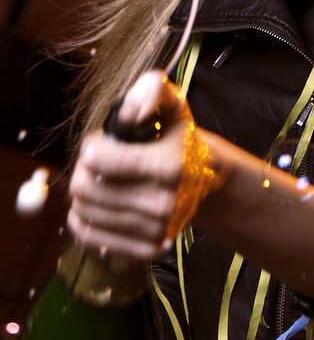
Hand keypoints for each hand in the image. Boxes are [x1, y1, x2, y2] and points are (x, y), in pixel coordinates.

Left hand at [68, 70, 217, 257]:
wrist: (204, 176)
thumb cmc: (179, 137)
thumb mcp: (172, 102)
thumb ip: (151, 91)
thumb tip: (128, 113)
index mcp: (168, 165)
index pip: (96, 159)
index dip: (93, 144)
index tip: (105, 141)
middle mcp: (163, 203)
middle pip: (84, 188)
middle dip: (83, 169)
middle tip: (99, 162)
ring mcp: (155, 229)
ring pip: (84, 213)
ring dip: (85, 193)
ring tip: (103, 180)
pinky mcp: (146, 248)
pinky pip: (91, 238)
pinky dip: (85, 220)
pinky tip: (96, 205)